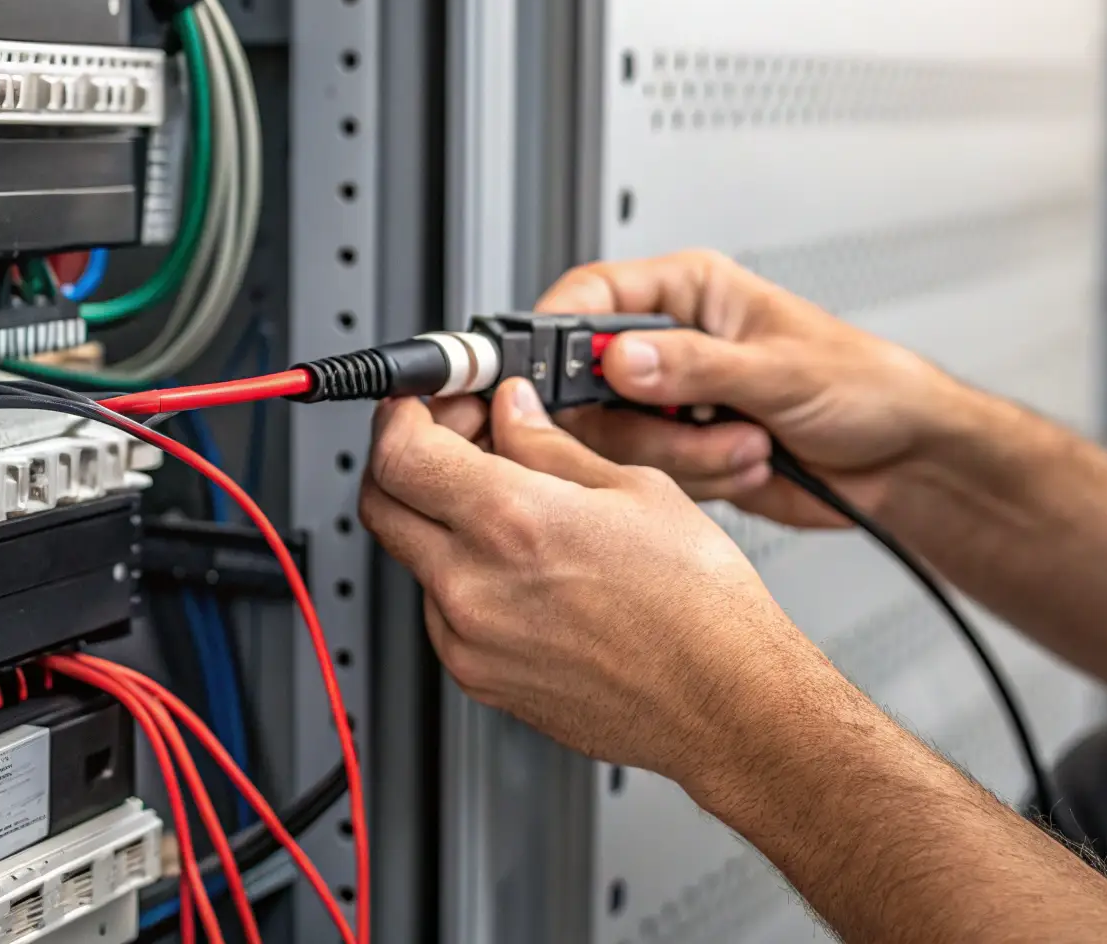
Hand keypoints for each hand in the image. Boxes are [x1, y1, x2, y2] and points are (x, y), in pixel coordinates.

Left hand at [359, 378, 826, 778]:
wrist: (726, 701)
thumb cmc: (700, 605)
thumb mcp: (636, 488)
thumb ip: (551, 445)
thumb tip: (512, 412)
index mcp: (510, 522)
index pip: (398, 452)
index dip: (402, 414)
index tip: (422, 405)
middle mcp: (474, 586)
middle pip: (380, 505)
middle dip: (401, 461)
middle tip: (450, 442)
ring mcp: (470, 642)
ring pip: (413, 559)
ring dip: (439, 522)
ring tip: (508, 507)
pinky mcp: (482, 680)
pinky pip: (443, 614)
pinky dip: (463, 577)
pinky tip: (523, 568)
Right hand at [537, 249, 958, 526]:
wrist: (901, 458)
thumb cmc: (864, 383)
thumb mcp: (779, 368)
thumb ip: (696, 365)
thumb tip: (621, 360)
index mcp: (687, 294)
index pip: (590, 298)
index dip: (556, 334)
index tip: (542, 376)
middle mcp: (670, 347)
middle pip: (587, 385)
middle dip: (640, 420)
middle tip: (686, 424)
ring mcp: (674, 405)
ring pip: (618, 442)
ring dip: (685, 456)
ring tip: (748, 442)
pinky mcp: (685, 455)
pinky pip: (652, 478)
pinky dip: (703, 480)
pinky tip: (750, 461)